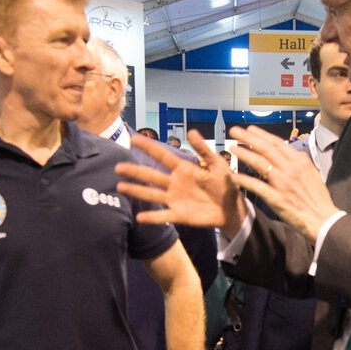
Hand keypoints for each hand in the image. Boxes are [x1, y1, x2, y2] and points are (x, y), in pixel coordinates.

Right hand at [116, 132, 245, 233]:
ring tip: (120, 187)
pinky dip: (152, 217)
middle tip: (118, 167)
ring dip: (136, 190)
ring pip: (152, 194)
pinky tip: (140, 217)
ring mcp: (175, 199)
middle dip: (135, 171)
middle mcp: (175, 183)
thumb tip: (192, 132)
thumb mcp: (217, 165)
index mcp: (183, 169)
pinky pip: (163, 216)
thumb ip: (204, 150)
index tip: (134, 139)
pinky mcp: (179, 215)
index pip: (162, 156)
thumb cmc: (225, 184)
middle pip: (151, 175)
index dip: (149, 147)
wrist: (232, 208)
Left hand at [222, 126, 343, 242]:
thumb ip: (299, 163)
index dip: (262, 135)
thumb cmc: (318, 199)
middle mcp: (291, 168)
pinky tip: (235, 176)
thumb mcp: (312, 174)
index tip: (251, 130)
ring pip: (260, 163)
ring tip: (233, 148)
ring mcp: (283, 183)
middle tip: (235, 131)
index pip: (277, 143)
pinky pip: (257, 186)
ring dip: (244, 154)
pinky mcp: (277, 198)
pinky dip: (245, 180)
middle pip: (266, 148)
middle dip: (248, 138)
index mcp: (300, 161)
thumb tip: (288, 154)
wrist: (323, 219)